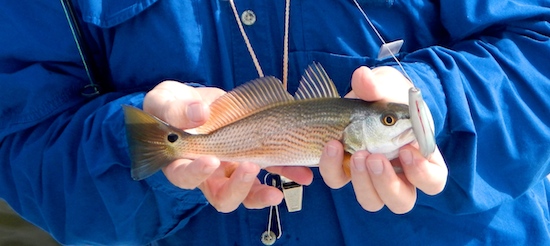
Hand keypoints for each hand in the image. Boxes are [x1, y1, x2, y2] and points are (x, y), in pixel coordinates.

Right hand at [143, 81, 312, 212]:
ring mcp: (233, 169)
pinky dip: (288, 172)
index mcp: (183, 164)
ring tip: (278, 191)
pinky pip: (271, 169)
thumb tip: (198, 114)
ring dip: (263, 192)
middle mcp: (210, 174)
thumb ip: (176, 109)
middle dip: (238, 188)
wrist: (195, 103)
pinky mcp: (254, 157)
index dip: (196, 174)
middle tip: (249, 167)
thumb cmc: (172, 106)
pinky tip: (303, 174)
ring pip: (248, 193)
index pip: (185, 178)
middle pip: (222, 196)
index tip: (210, 160)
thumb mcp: (166, 101)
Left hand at [319, 66, 447, 213]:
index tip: (407, 150)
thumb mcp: (385, 84)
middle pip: (401, 201)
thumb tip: (362, 77)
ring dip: (362, 182)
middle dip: (386, 183)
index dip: (422, 173)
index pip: (433, 180)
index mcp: (421, 157)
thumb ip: (376, 84)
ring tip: (354, 154)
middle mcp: (399, 174)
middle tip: (373, 157)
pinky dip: (332, 167)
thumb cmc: (387, 94)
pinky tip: (331, 146)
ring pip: (372, 200)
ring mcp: (371, 177)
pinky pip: (339, 180)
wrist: (364, 98)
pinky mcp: (346, 171)